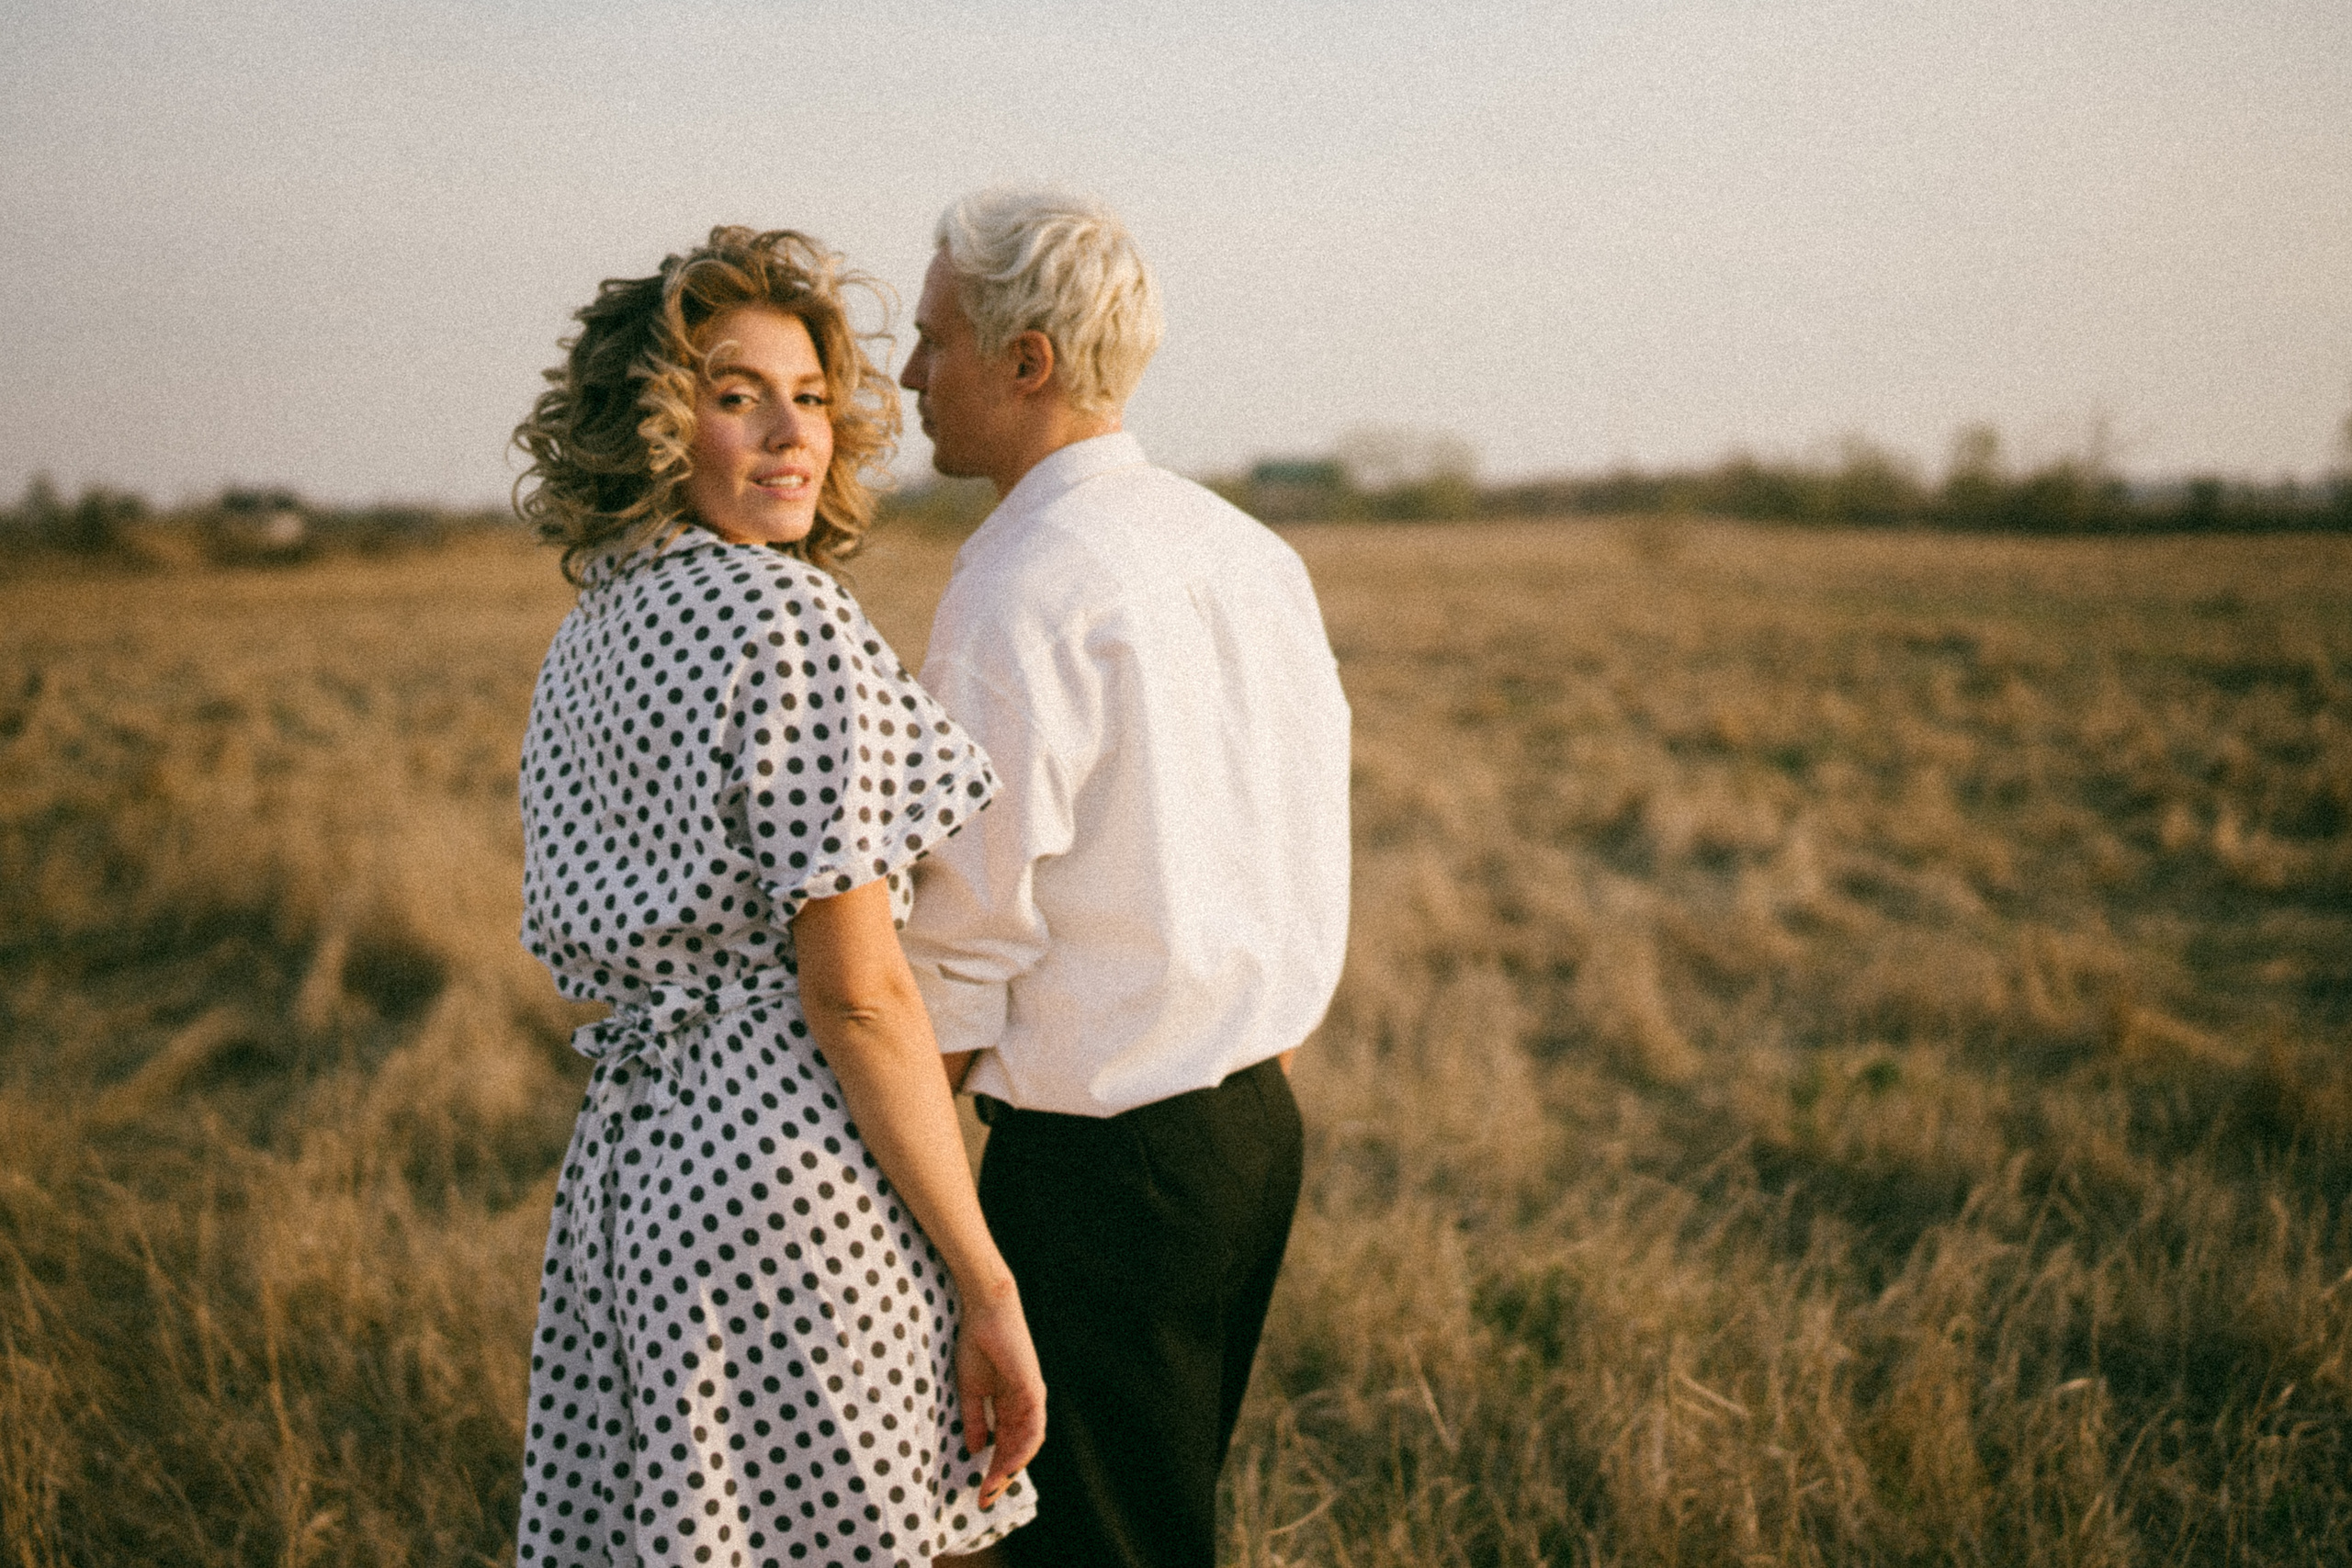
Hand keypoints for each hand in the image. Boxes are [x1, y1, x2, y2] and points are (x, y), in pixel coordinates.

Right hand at [953, 1281, 1045, 1507]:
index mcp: (1010, 1404)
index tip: (980, 1493)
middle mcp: (1025, 1405)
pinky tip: (1008, 1464)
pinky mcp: (1033, 1389)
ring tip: (993, 1486)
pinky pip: (1032, 1426)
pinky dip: (1022, 1448)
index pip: (1007, 1444)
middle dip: (1002, 1476)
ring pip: (1028, 1443)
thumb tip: (976, 1450)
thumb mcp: (970, 1390)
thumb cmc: (976, 1345)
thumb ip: (975, 1419)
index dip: (994, 1470)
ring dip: (1011, 1467)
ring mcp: (1031, 1398)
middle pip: (1019, 1449)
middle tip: (986, 1499)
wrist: (985, 1313)